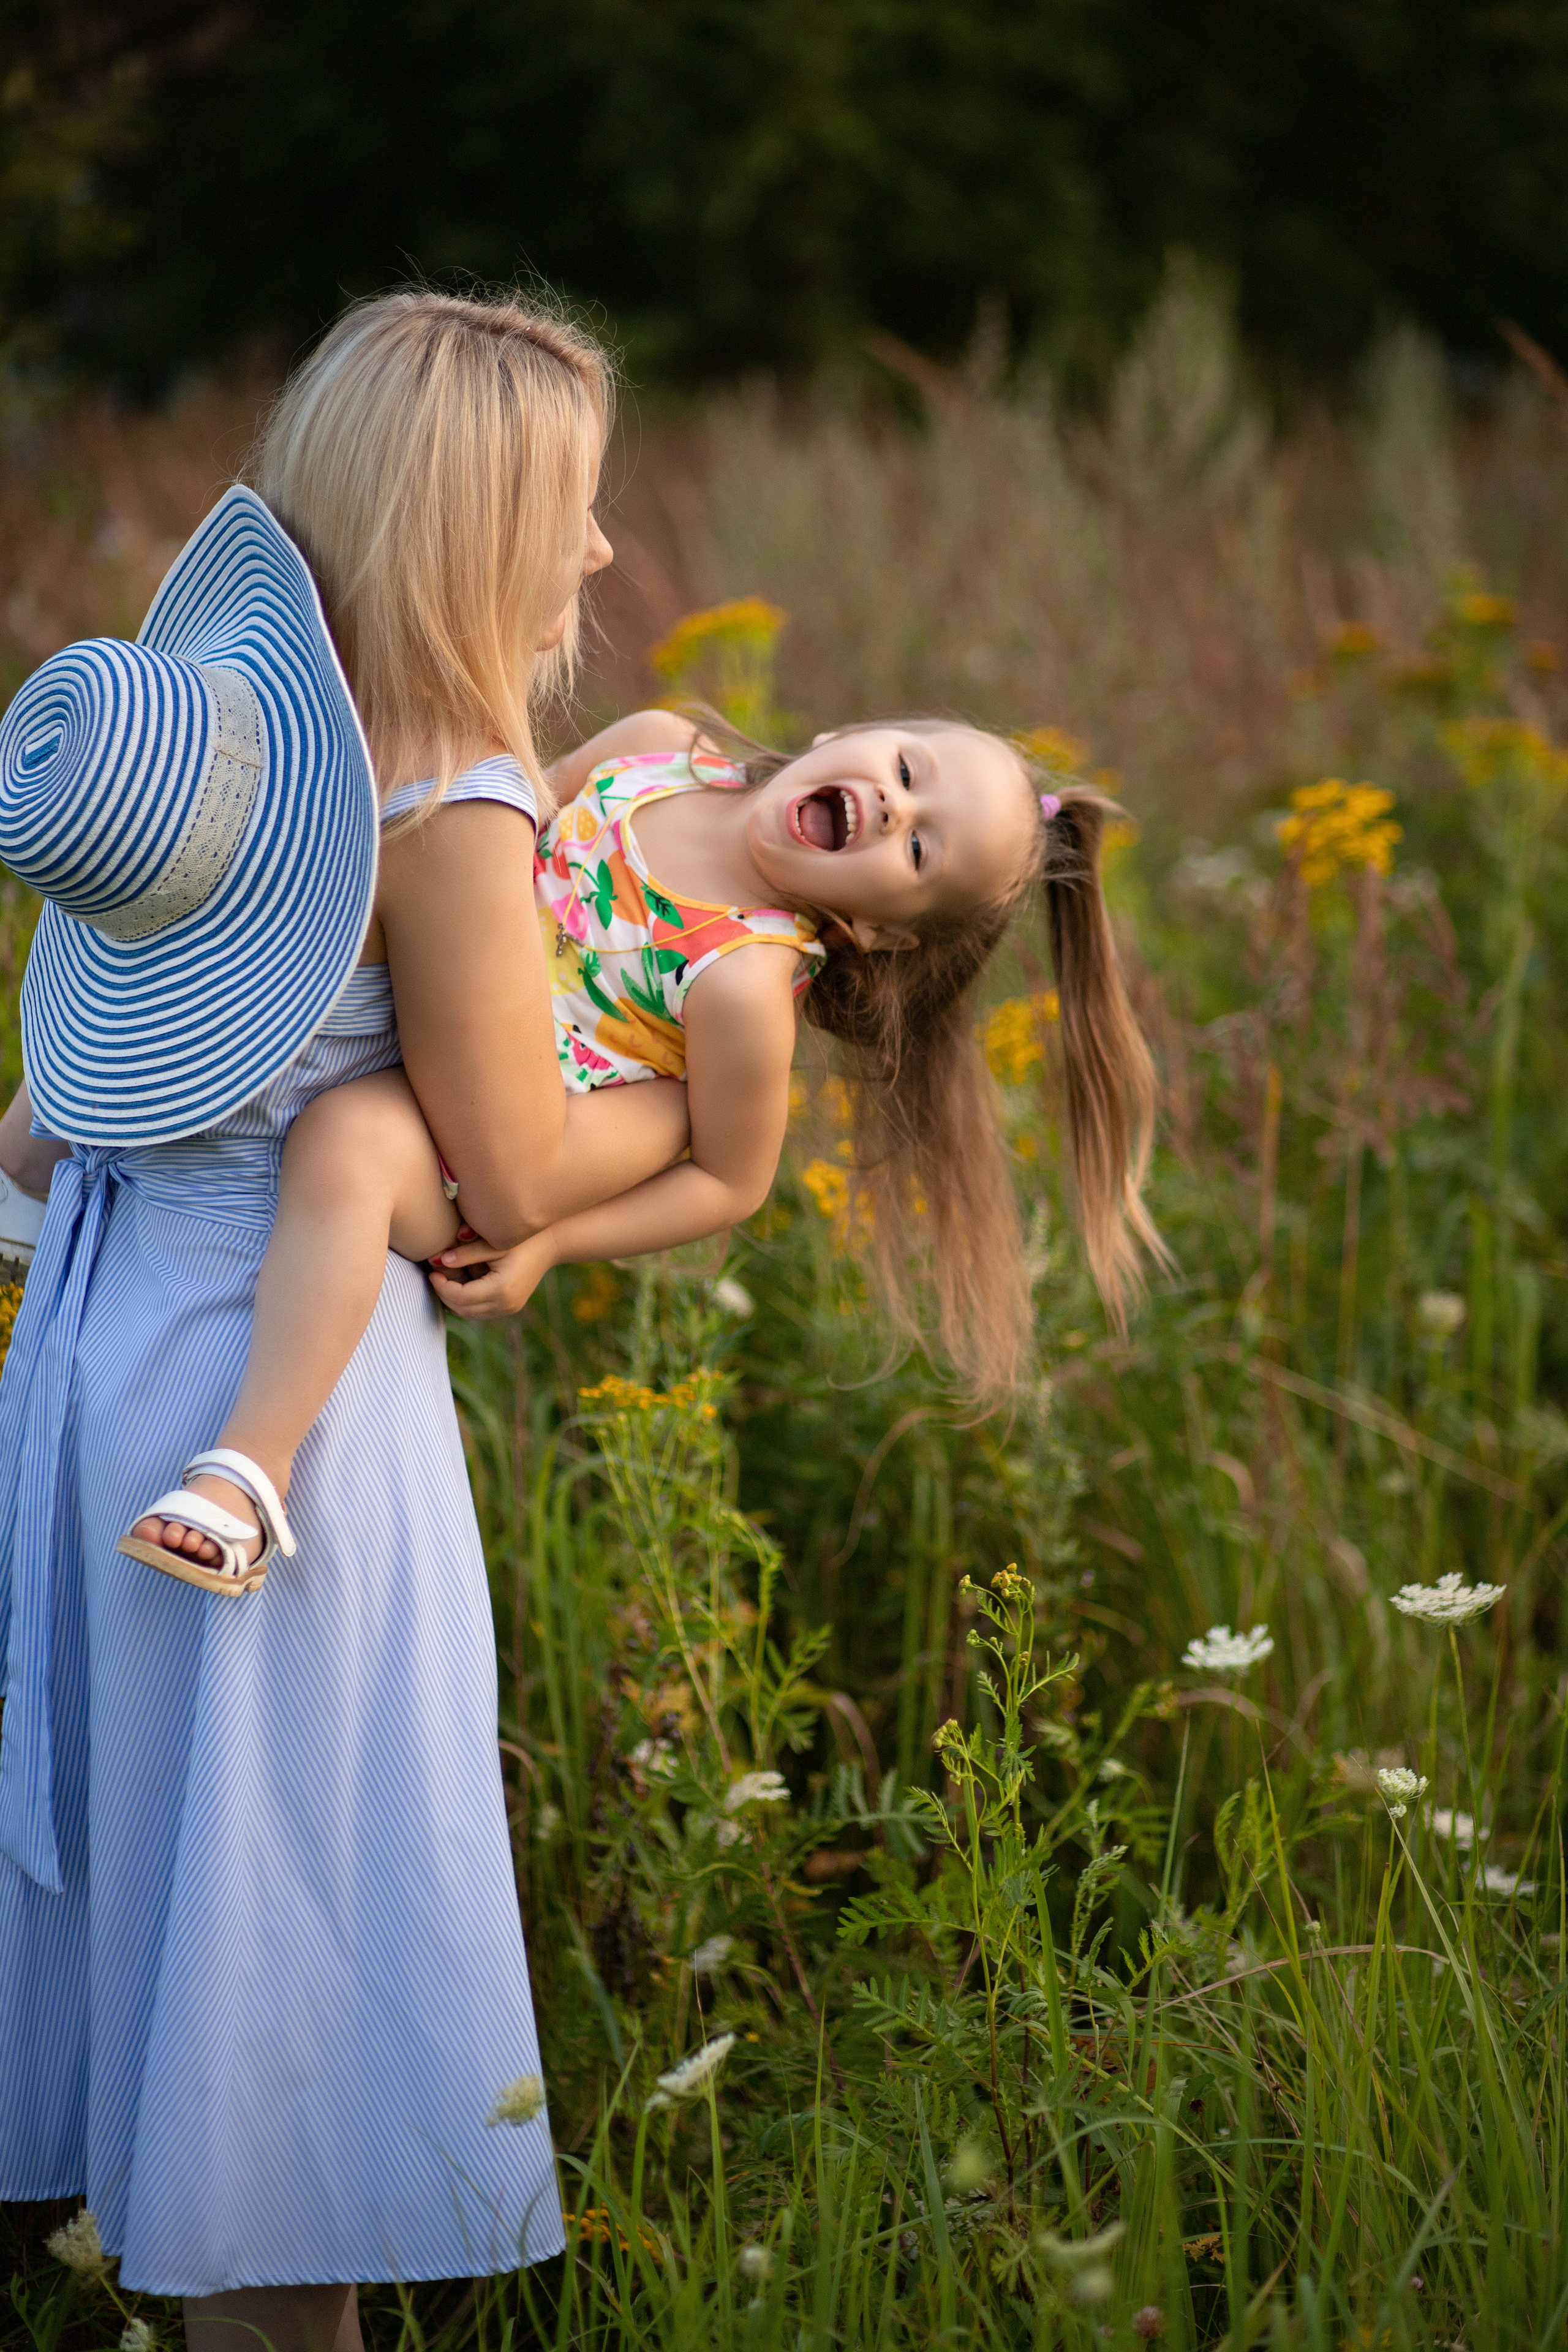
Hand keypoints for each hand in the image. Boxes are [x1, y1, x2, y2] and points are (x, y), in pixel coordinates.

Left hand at [427, 1228, 556, 1321]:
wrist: (550, 1245)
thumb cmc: (521, 1240)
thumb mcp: (492, 1244)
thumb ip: (466, 1253)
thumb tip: (438, 1259)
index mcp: (501, 1289)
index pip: (460, 1296)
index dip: (442, 1286)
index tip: (432, 1273)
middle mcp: (505, 1304)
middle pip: (463, 1309)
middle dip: (445, 1295)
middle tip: (435, 1277)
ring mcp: (509, 1308)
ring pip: (470, 1314)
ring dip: (454, 1301)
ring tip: (444, 1281)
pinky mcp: (510, 1307)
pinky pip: (480, 1311)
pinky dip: (467, 1302)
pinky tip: (460, 1285)